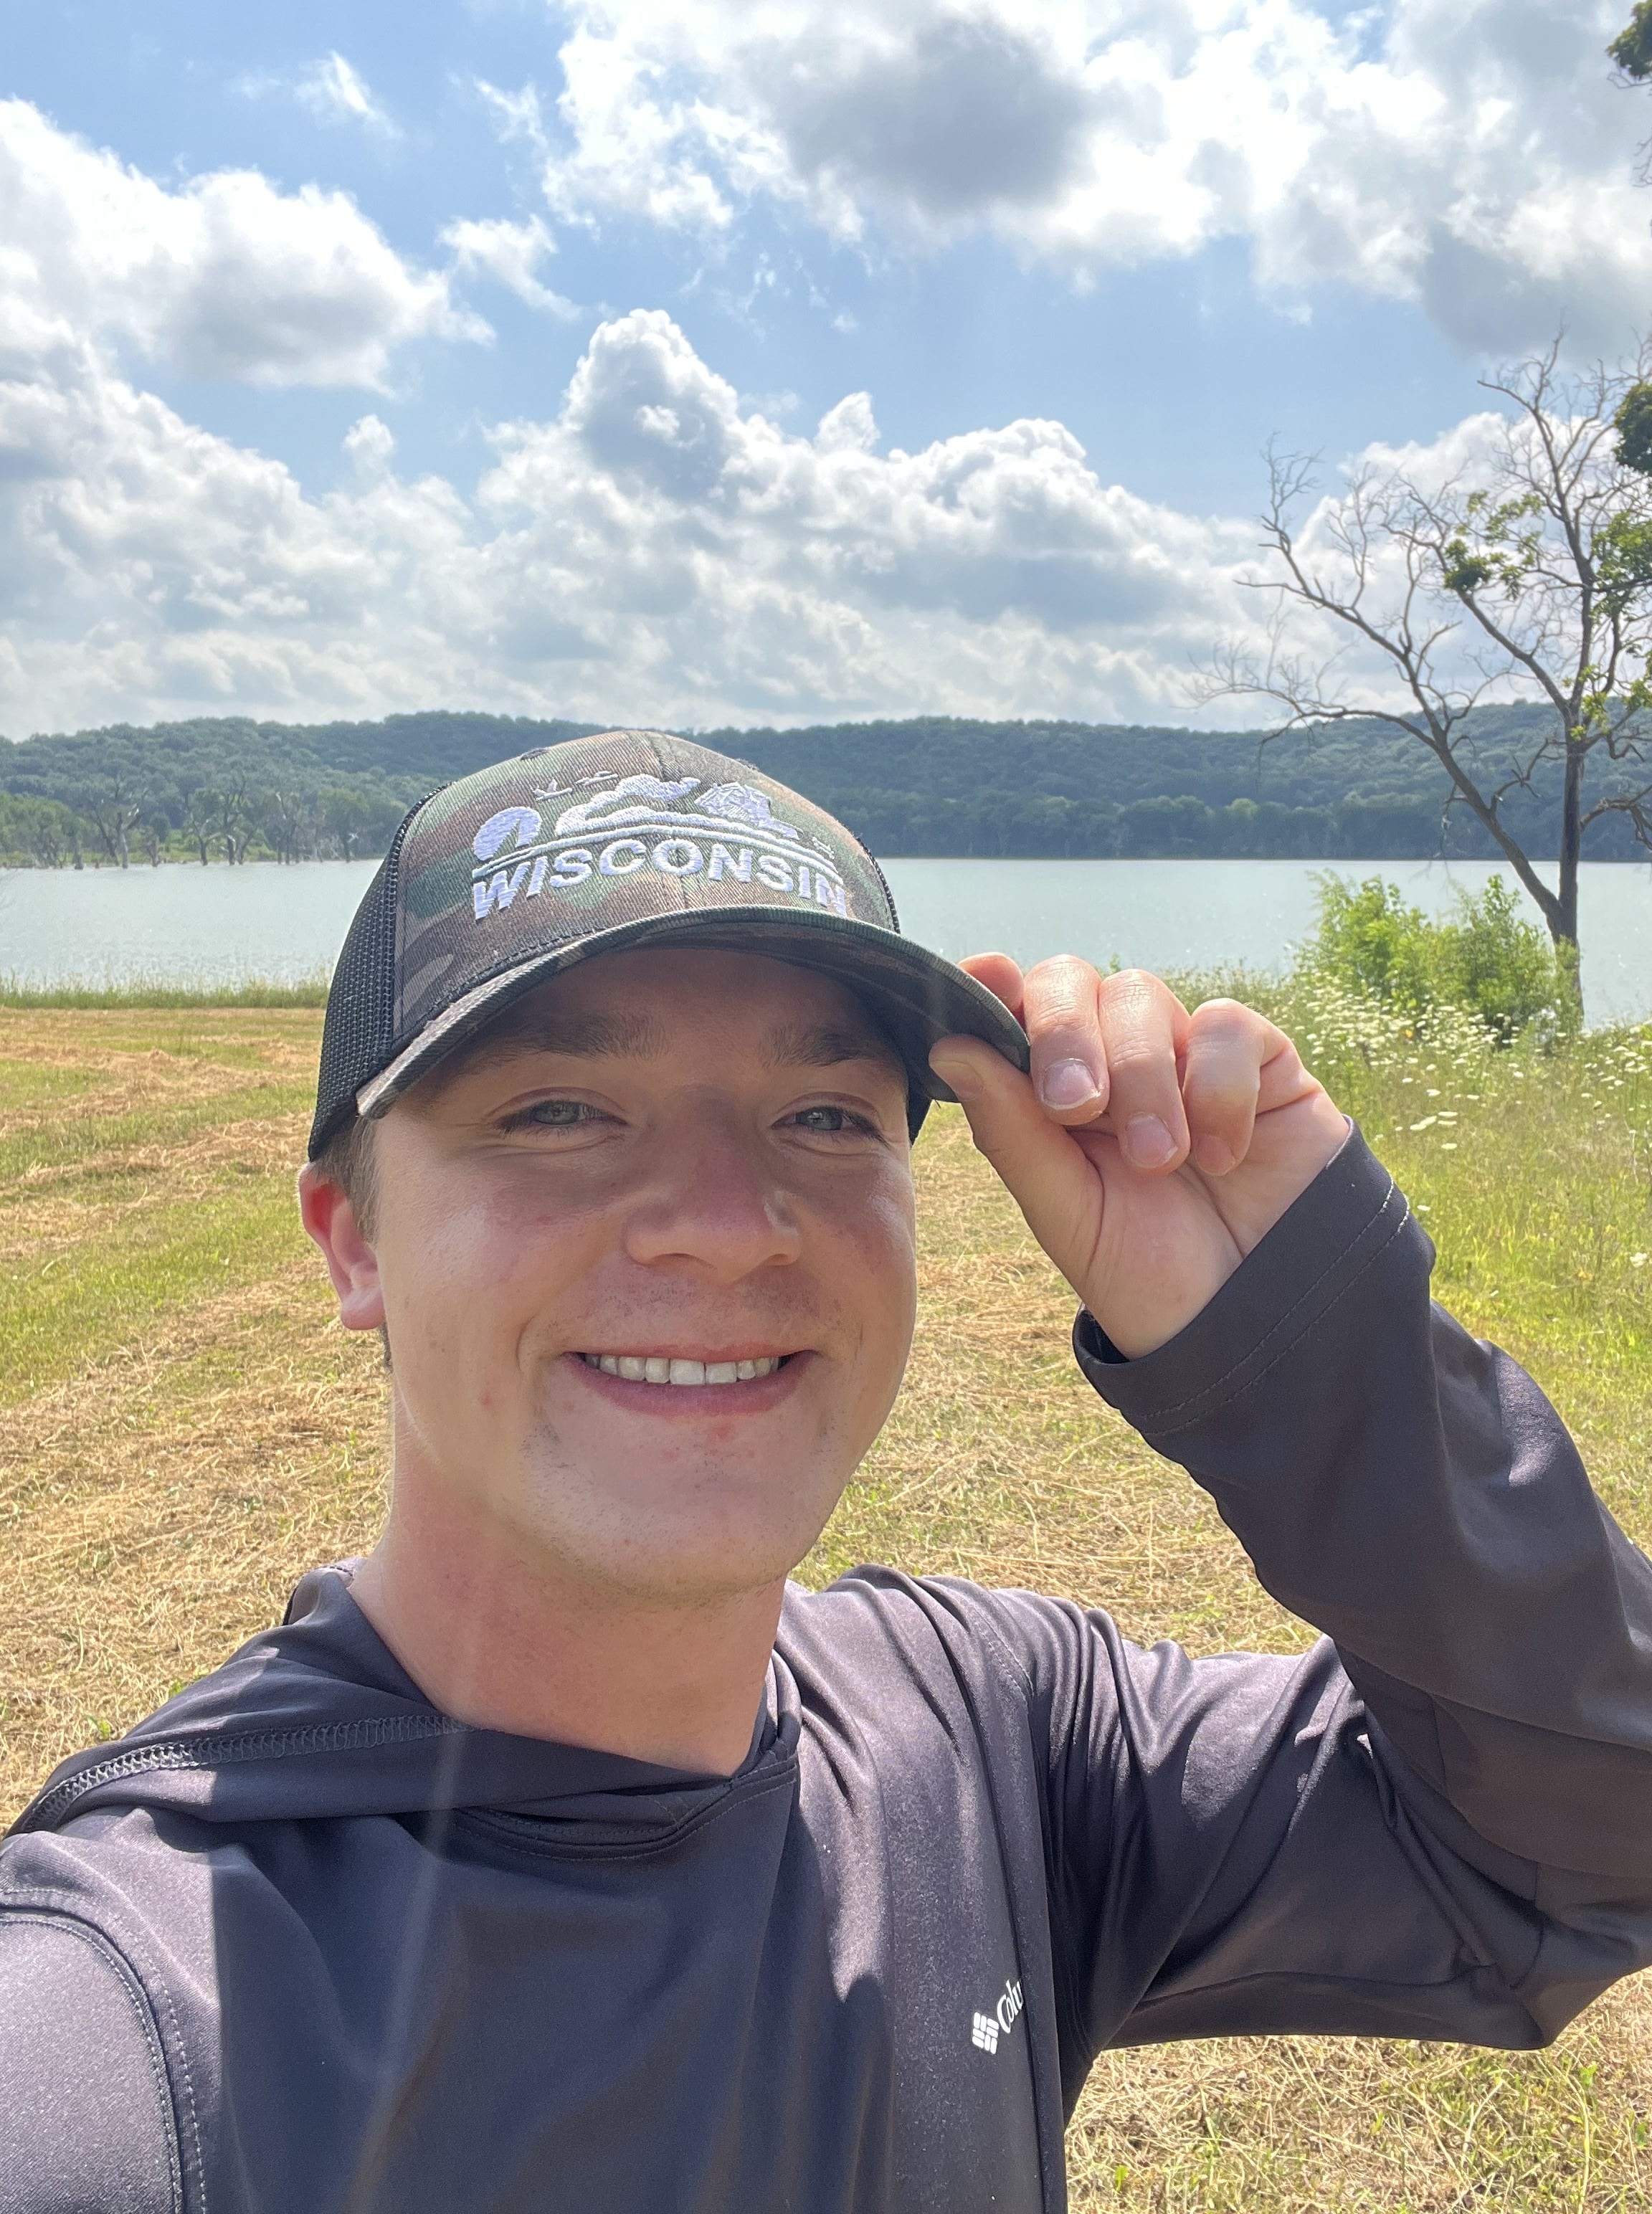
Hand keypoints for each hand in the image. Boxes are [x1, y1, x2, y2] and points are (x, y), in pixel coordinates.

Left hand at [928, 959, 1349, 1358]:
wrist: (1258, 1320)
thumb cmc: (1150, 1275)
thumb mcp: (1069, 1216)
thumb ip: (1012, 1133)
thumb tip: (949, 1047)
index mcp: (1047, 1094)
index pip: (1010, 1010)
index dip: (991, 987)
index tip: (984, 980)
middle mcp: (1109, 1059)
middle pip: (1069, 981)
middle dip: (1063, 1033)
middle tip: (1076, 1108)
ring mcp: (1182, 1052)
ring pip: (1140, 995)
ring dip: (1142, 1077)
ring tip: (1161, 1162)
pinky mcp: (1258, 1059)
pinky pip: (1226, 1025)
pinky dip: (1218, 1086)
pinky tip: (1222, 1154)